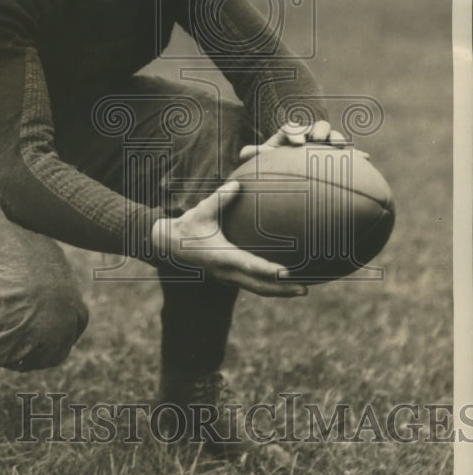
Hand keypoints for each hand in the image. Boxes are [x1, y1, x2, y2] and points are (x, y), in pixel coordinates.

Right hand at [151, 180, 307, 297]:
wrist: (169, 247)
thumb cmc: (187, 226)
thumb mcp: (201, 211)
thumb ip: (220, 198)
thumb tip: (237, 182)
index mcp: (221, 256)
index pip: (249, 266)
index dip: (268, 271)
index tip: (287, 273)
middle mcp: (225, 271)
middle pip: (257, 286)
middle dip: (281, 290)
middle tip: (304, 290)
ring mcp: (227, 278)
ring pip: (256, 289)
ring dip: (278, 292)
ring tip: (302, 290)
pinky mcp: (228, 278)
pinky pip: (251, 286)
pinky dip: (269, 287)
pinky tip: (284, 284)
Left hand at [239, 119, 360, 162]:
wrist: (293, 163)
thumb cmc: (278, 159)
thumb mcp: (266, 156)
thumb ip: (255, 154)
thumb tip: (243, 154)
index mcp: (291, 133)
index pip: (292, 128)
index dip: (294, 132)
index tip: (296, 142)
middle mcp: (310, 135)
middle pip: (317, 126)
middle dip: (317, 131)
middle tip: (317, 139)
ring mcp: (325, 143)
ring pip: (333, 136)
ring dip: (336, 138)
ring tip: (339, 146)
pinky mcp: (336, 154)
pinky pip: (348, 152)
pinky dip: (356, 154)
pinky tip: (365, 159)